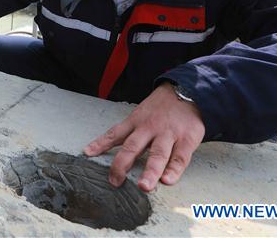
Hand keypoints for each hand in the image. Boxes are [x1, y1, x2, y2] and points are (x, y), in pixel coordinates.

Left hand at [83, 82, 204, 191]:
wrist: (188, 91)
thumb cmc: (161, 107)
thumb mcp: (141, 113)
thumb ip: (130, 131)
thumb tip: (111, 147)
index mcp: (136, 121)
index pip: (115, 133)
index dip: (101, 144)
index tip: (87, 153)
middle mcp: (149, 128)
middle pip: (133, 146)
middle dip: (122, 164)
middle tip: (115, 180)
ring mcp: (168, 134)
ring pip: (157, 154)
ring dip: (150, 171)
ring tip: (143, 186)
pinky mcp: (187, 140)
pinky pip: (180, 158)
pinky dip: (174, 170)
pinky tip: (168, 180)